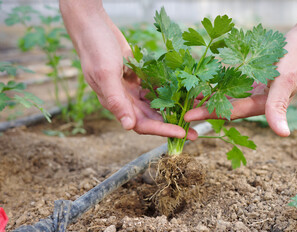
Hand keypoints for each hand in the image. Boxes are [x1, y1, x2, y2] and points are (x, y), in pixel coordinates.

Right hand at [60, 2, 196, 138]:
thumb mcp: (105, 74)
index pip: (141, 124)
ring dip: (176, 107)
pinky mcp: (139, 76)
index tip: (181, 133)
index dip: (162, 130)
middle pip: (153, 117)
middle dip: (174, 124)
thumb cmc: (95, 49)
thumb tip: (127, 125)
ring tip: (195, 110)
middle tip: (194, 132)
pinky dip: (171, 88)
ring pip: (158, 102)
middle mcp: (126, 99)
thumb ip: (116, 100)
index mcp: (116, 103)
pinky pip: (158, 86)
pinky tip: (186, 90)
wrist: (93, 25)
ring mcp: (133, 88)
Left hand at [185, 0, 296, 136]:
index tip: (186, 116)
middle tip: (179, 107)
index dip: (208, 114)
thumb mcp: (286, 82)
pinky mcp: (252, 73)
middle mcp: (254, 97)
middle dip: (202, 106)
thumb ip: (279, 107)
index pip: (229, 112)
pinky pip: (230, 78)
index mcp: (261, 104)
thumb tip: (283, 134)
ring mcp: (253, 85)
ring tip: (185, 94)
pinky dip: (217, 79)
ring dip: (207, 94)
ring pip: (225, 93)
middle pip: (224, 105)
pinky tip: (203, 77)